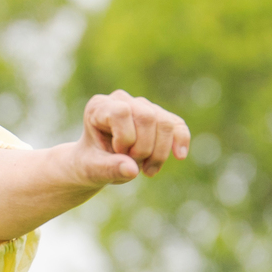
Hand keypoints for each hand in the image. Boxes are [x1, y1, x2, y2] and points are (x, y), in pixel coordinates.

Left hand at [72, 90, 189, 185]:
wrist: (97, 165)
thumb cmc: (91, 164)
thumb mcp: (92, 171)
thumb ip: (109, 169)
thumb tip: (133, 170)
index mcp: (99, 107)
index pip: (122, 112)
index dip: (125, 137)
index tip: (117, 153)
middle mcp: (121, 100)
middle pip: (148, 117)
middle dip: (145, 148)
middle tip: (133, 165)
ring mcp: (142, 106)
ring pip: (165, 123)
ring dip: (159, 153)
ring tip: (147, 170)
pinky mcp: (158, 117)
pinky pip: (177, 125)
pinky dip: (181, 141)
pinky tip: (179, 156)